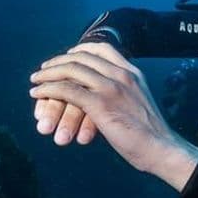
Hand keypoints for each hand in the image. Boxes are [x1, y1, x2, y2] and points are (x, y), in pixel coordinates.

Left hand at [29, 43, 197, 189]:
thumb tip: (108, 98)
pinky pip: (66, 90)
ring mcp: (111, 88)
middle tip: (44, 69)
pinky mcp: (101, 104)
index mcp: (133, 73)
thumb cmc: (152, 134)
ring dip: (48, 73)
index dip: (80, 50)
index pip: (103, 48)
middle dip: (58, 61)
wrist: (162, 148)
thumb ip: (125, 95)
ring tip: (35, 80)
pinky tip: (37, 94)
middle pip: (82, 57)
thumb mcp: (140, 104)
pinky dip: (47, 90)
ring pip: (71, 70)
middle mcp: (122, 75)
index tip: (67, 57)